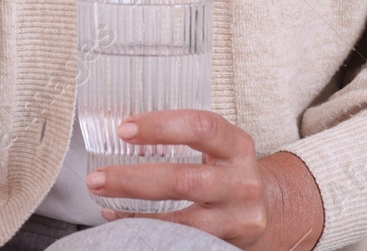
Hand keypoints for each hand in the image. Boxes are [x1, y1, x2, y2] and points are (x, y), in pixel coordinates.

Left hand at [85, 109, 324, 250]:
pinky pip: (180, 240)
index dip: (161, 126)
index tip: (124, 129)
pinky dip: (145, 229)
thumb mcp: (220, 147)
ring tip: (102, 198)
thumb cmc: (229, 170)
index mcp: (238, 146)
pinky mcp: (227, 244)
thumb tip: (124, 129)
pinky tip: (120, 218)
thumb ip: (185, 137)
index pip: (202, 127)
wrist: (269, 209)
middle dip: (135, 178)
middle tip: (98, 176)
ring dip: (135, 210)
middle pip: (186, 179)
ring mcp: (237, 218)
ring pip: (182, 219)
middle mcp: (242, 182)